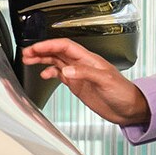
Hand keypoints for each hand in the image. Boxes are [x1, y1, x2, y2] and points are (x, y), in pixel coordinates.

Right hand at [18, 39, 149, 126]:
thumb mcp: (105, 81)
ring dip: (42, 60)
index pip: (65, 47)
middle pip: (58, 52)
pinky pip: (60, 75)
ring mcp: (79, 74)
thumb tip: (65, 70)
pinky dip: (50, 73)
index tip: (36, 48)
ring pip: (56, 62)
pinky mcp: (77, 85)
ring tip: (28, 60)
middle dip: (41, 51)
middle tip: (26, 53)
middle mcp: (82, 64)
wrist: (129, 108)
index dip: (49, 45)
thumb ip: (84, 73)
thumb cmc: (123, 92)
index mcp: (89, 59)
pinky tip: (44, 75)